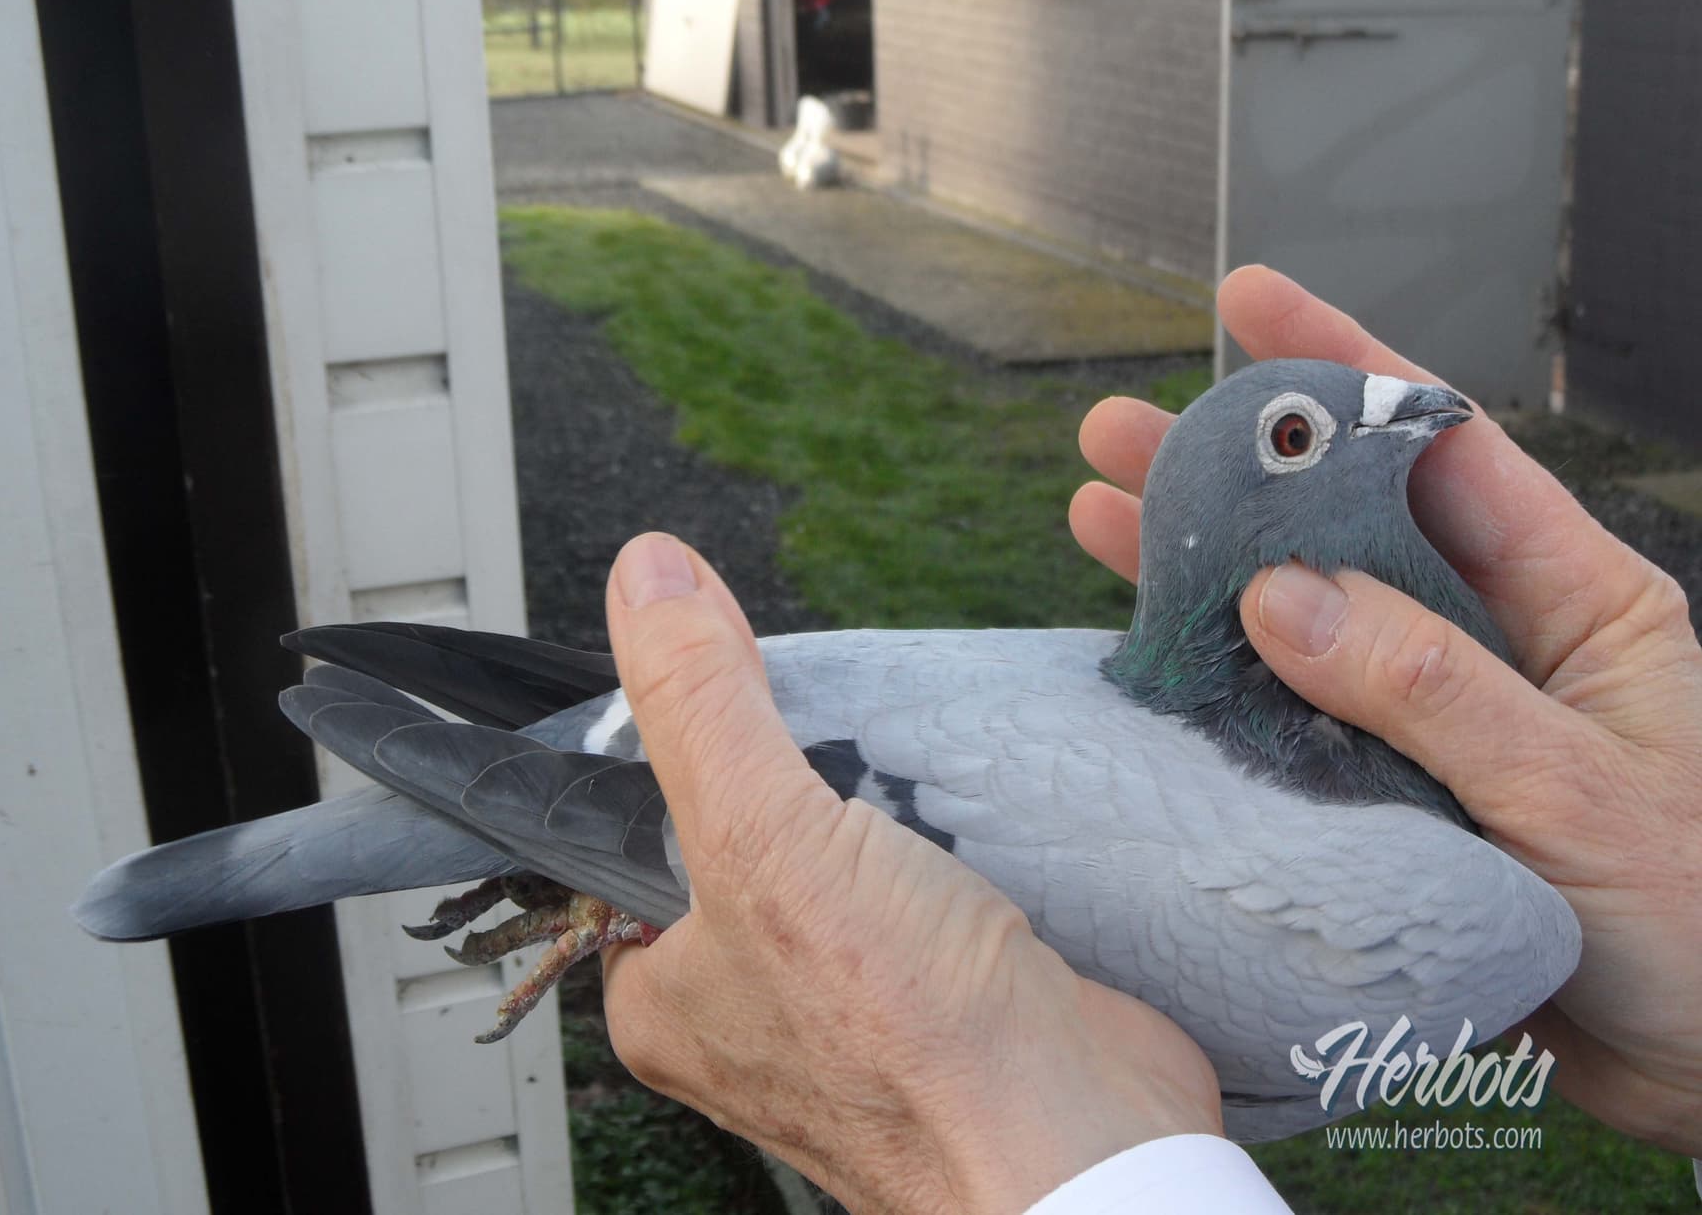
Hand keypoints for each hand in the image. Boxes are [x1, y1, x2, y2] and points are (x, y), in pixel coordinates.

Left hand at [596, 533, 1223, 1214]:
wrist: (1087, 1140)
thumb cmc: (915, 1041)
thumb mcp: (766, 837)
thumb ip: (700, 707)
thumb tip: (645, 579)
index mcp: (664, 993)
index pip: (633, 831)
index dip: (678, 740)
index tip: (728, 677)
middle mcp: (747, 1005)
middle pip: (748, 827)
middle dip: (797, 766)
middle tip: (837, 734)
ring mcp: (853, 1001)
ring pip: (844, 849)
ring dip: (879, 800)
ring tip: (907, 775)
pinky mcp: (944, 987)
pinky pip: (924, 880)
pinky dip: (947, 838)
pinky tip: (966, 813)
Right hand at [1071, 265, 1701, 1155]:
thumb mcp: (1577, 791)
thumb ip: (1430, 689)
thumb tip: (1282, 594)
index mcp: (1577, 603)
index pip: (1446, 450)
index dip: (1346, 367)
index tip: (1251, 303)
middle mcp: (1494, 646)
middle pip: (1342, 529)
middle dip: (1233, 472)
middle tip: (1122, 433)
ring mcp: (1435, 724)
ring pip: (1298, 626)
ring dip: (1201, 575)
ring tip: (1098, 517)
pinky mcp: (1393, 802)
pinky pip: (1289, 729)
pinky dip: (1216, 694)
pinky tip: (1146, 657)